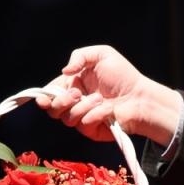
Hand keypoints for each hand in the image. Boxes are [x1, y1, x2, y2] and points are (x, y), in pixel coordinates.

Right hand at [36, 45, 183, 145]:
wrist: (141, 97)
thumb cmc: (124, 75)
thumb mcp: (102, 55)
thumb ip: (79, 56)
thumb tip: (64, 71)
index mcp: (73, 84)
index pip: (50, 93)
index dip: (43, 96)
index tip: (43, 98)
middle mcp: (75, 102)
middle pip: (52, 109)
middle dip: (61, 101)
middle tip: (77, 94)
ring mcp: (83, 117)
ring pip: (67, 118)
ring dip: (83, 107)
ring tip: (100, 99)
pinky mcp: (92, 130)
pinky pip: (83, 125)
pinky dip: (95, 115)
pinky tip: (108, 109)